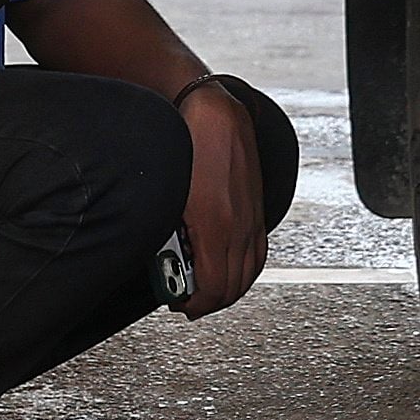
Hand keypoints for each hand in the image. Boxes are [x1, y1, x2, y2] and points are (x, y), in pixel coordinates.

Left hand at [176, 81, 267, 316]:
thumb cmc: (186, 146)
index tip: (180, 303)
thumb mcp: (166, 195)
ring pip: (249, 273)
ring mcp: (252, 219)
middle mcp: (239, 227)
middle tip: (188, 300)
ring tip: (208, 290)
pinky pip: (258, 252)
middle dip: (210, 301)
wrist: (215, 114)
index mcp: (214, 227)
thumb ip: (166, 232)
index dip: (195, 305)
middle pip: (233, 287)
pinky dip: (245, 269)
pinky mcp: (257, 210)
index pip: (213, 289)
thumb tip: (161, 261)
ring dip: (230, 289)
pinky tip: (230, 269)